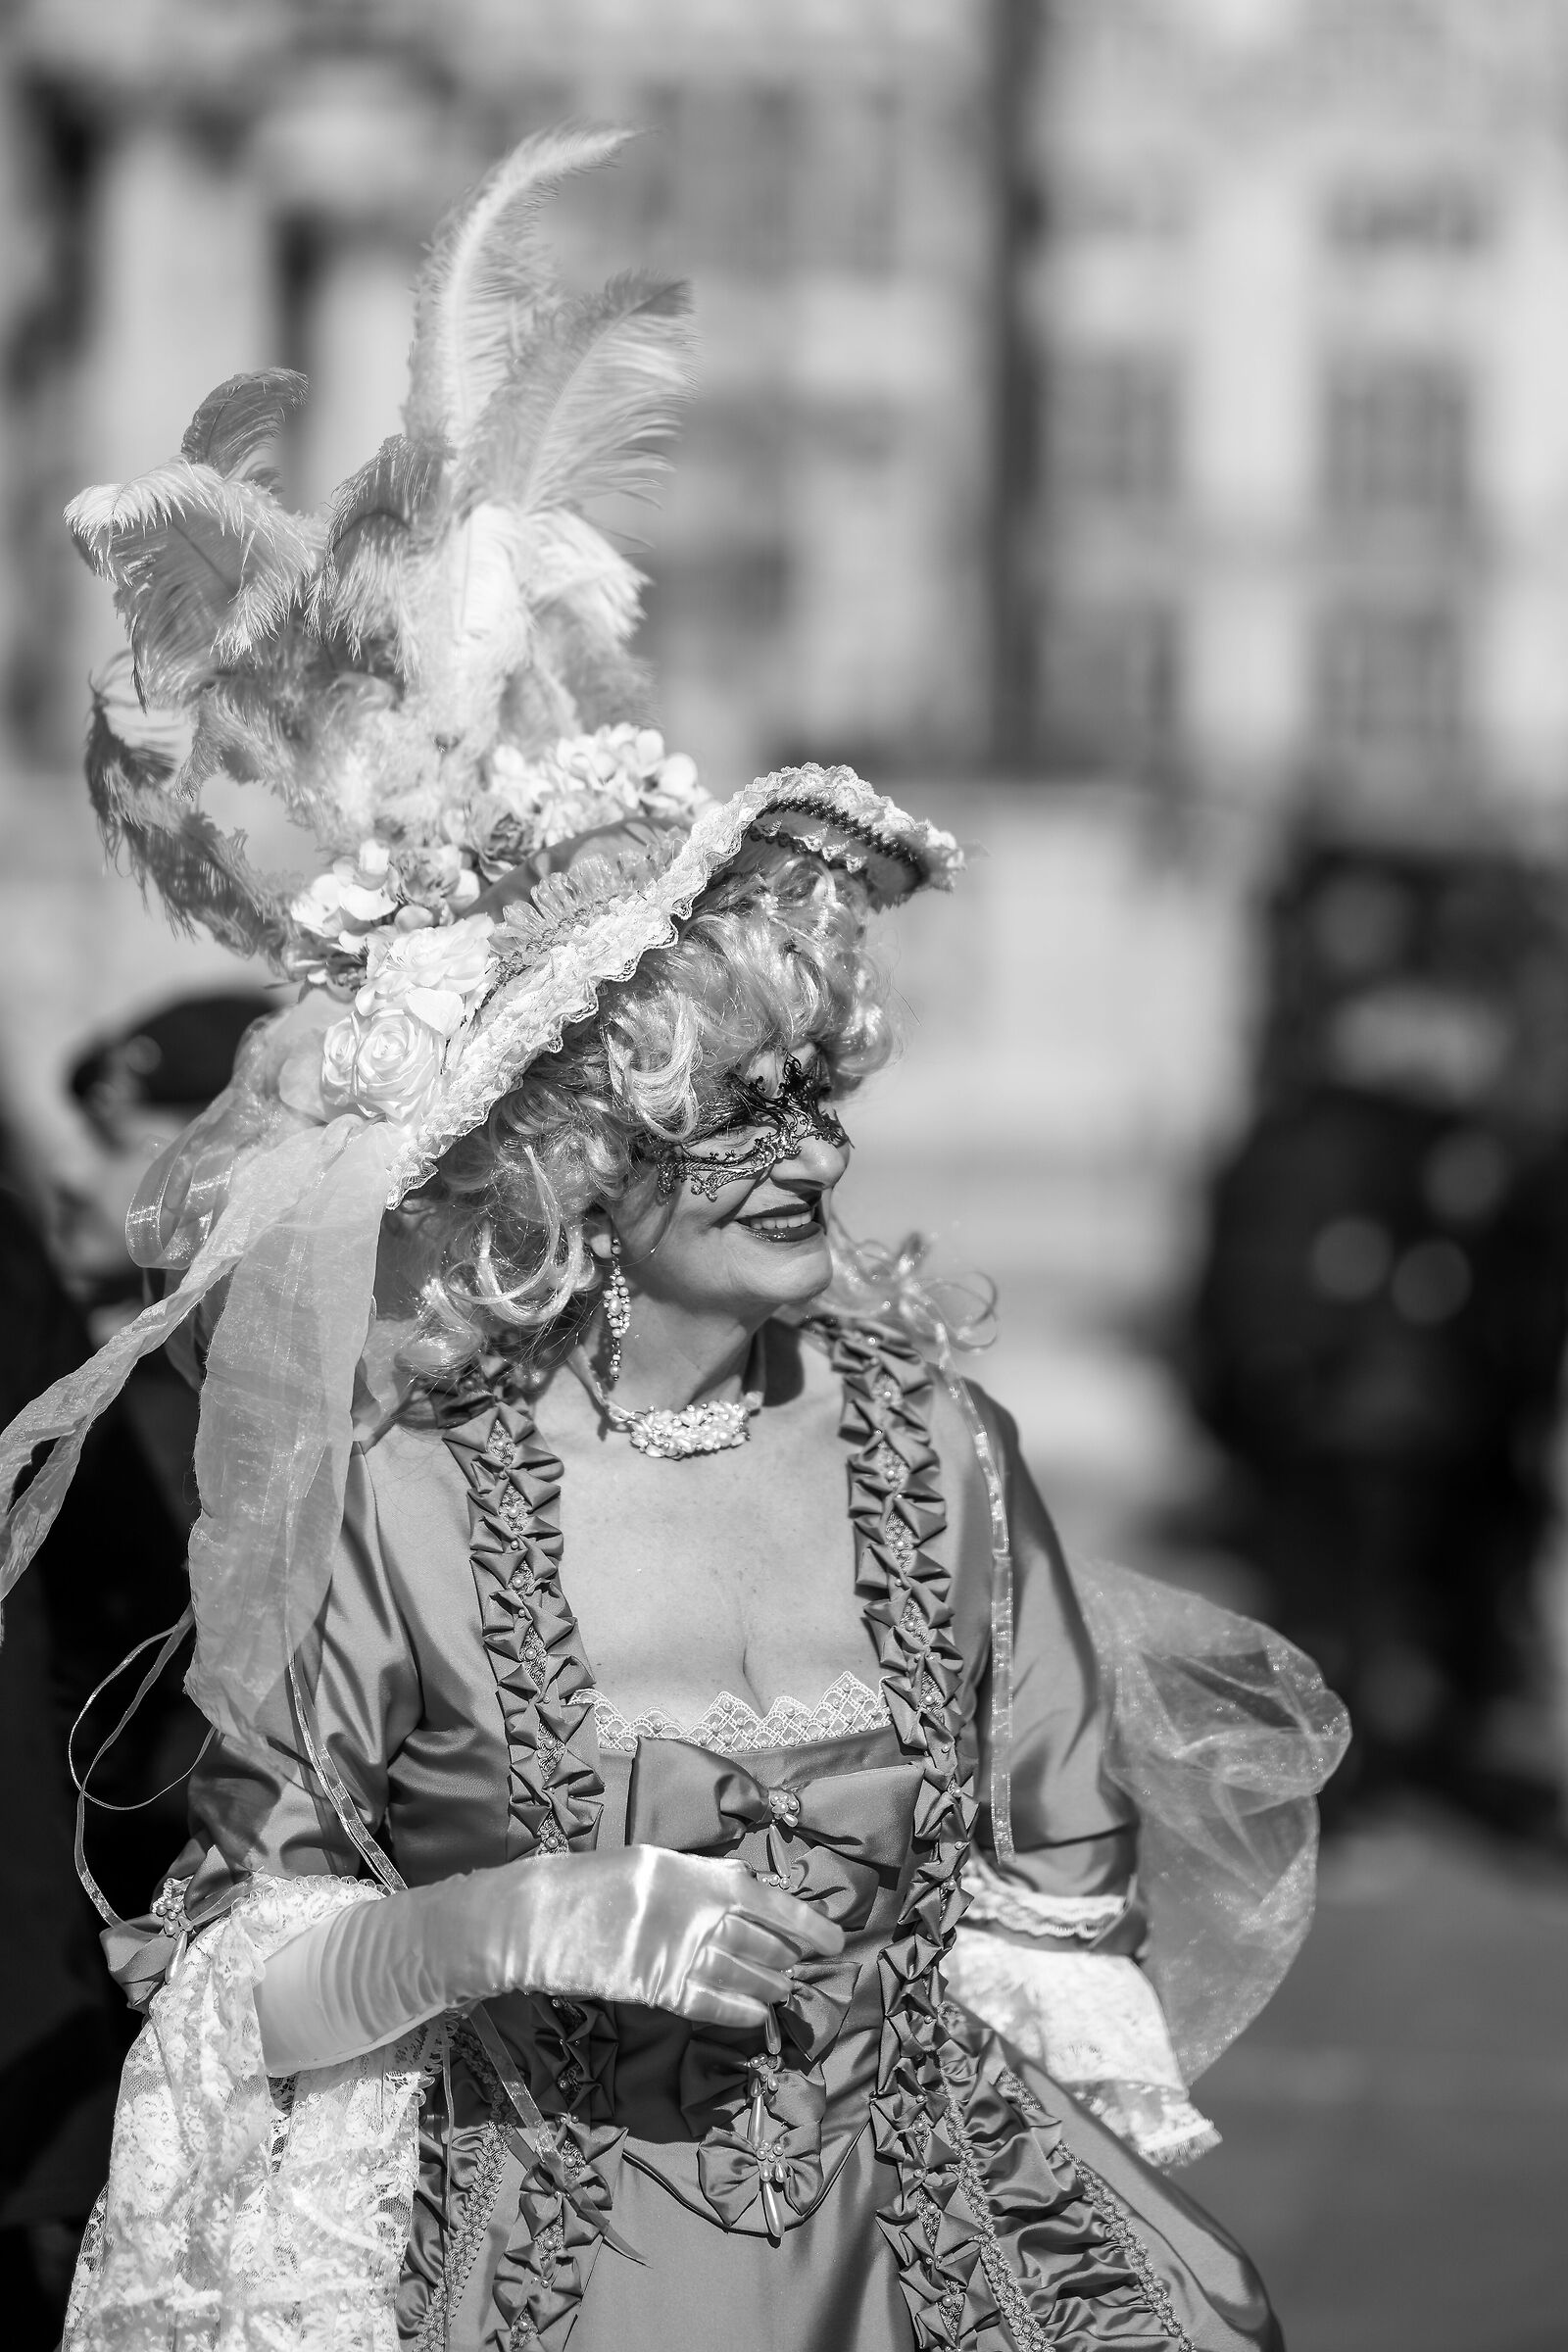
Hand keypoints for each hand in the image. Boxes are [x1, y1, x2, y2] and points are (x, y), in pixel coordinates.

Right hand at [514, 1845, 844, 2029]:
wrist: (540, 1915)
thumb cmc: (597, 1881)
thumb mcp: (654, 1864)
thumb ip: (701, 1877)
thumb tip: (746, 1885)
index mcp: (694, 1875)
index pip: (767, 1899)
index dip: (805, 1921)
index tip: (834, 1938)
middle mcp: (694, 1913)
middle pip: (758, 1941)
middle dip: (788, 1956)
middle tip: (806, 1967)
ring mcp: (676, 1952)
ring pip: (741, 1973)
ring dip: (770, 1985)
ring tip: (787, 1992)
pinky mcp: (656, 1988)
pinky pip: (709, 2003)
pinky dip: (737, 2011)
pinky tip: (758, 2016)